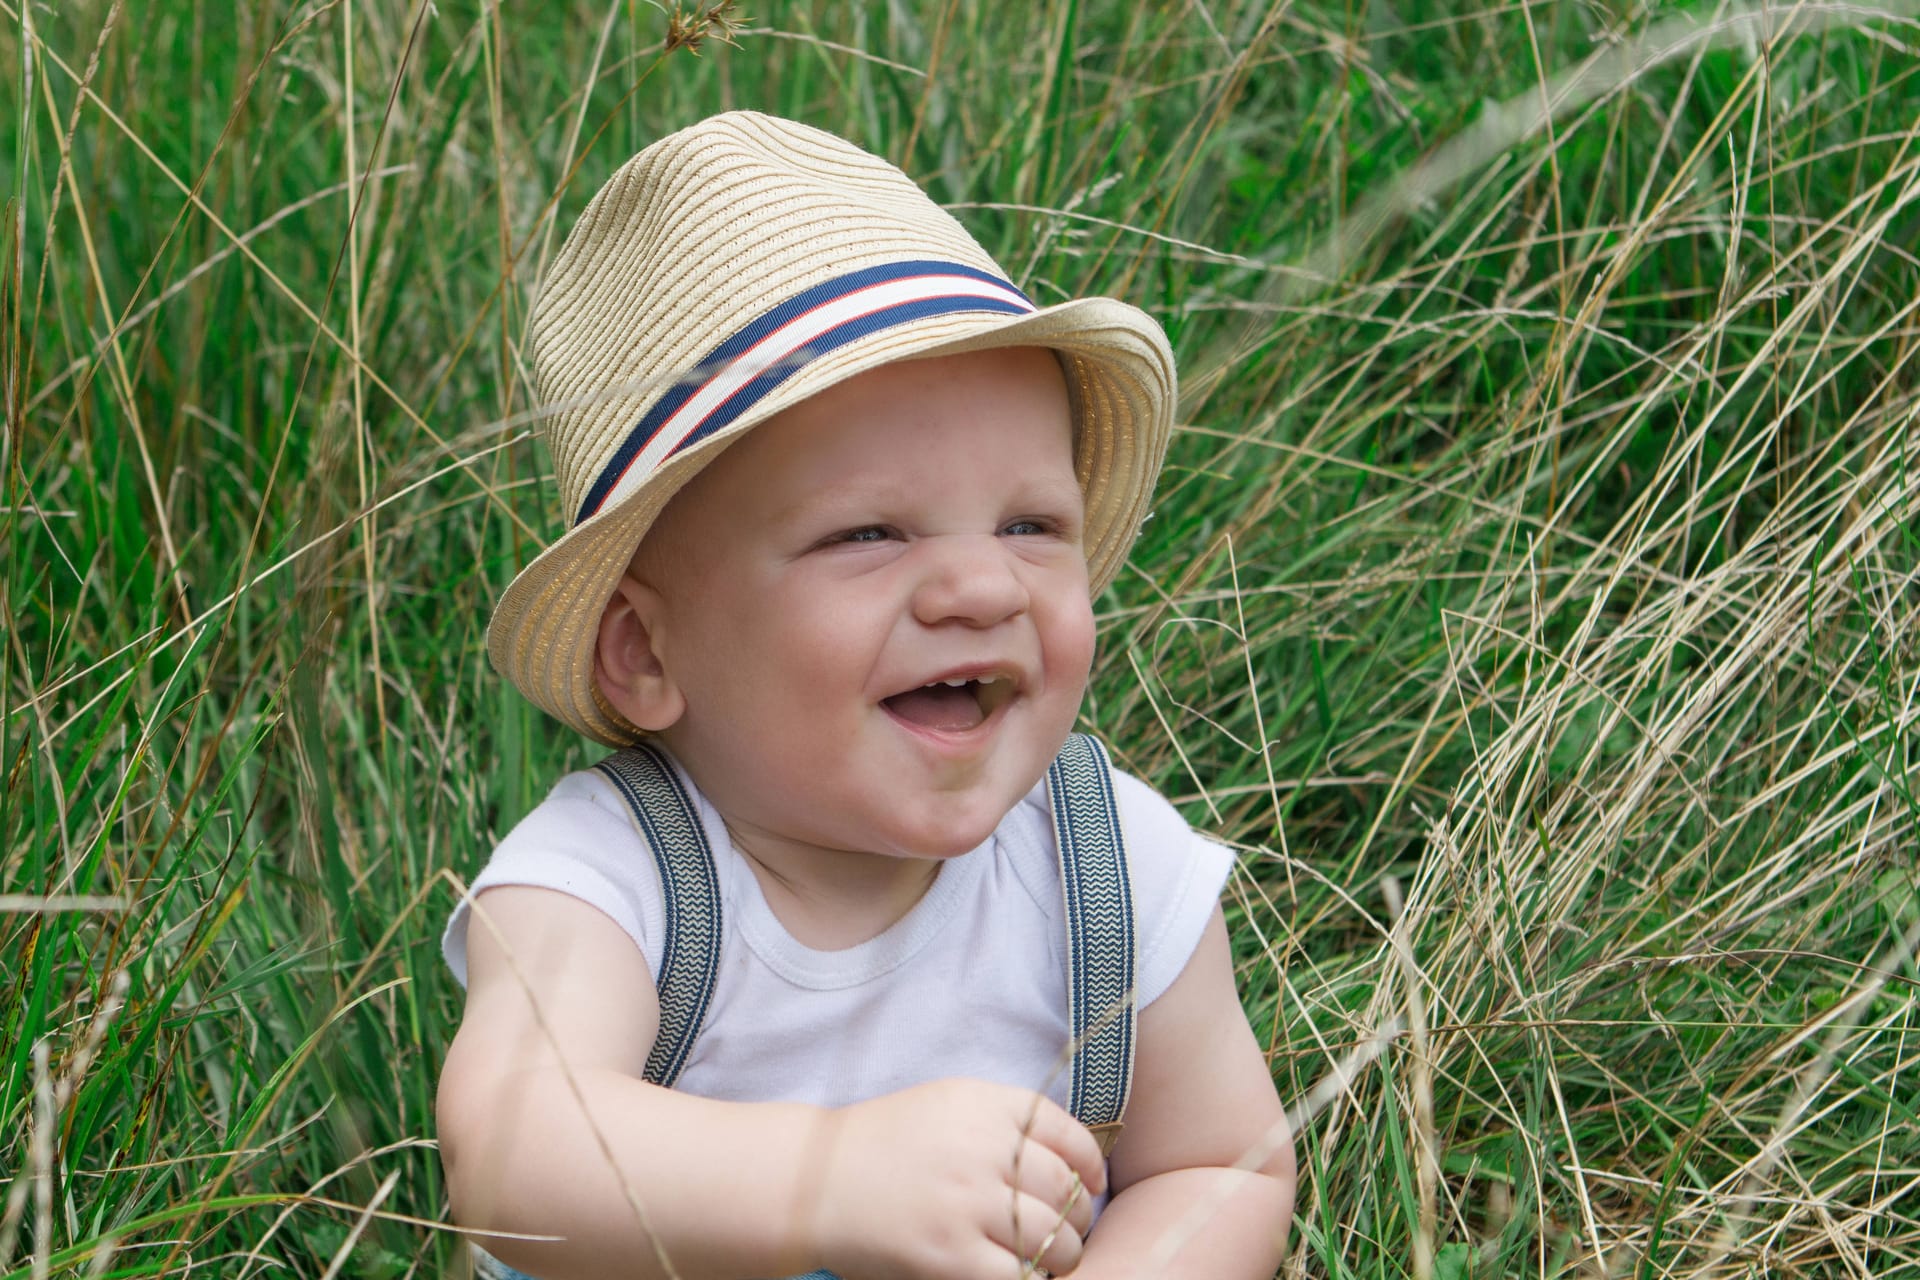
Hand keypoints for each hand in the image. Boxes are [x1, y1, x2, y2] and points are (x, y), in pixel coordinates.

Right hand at [806, 1078, 1108, 1279]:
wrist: (815, 1182)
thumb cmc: (882, 1145)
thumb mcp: (947, 1105)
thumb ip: (1004, 1120)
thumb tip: (1070, 1158)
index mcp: (985, 1105)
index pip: (1068, 1133)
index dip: (1089, 1164)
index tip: (1091, 1185)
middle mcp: (983, 1149)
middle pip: (1066, 1190)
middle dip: (1076, 1217)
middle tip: (1066, 1232)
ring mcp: (968, 1204)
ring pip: (1054, 1239)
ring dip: (1062, 1255)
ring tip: (1049, 1261)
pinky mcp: (951, 1256)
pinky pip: (1020, 1277)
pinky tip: (1018, 1276)